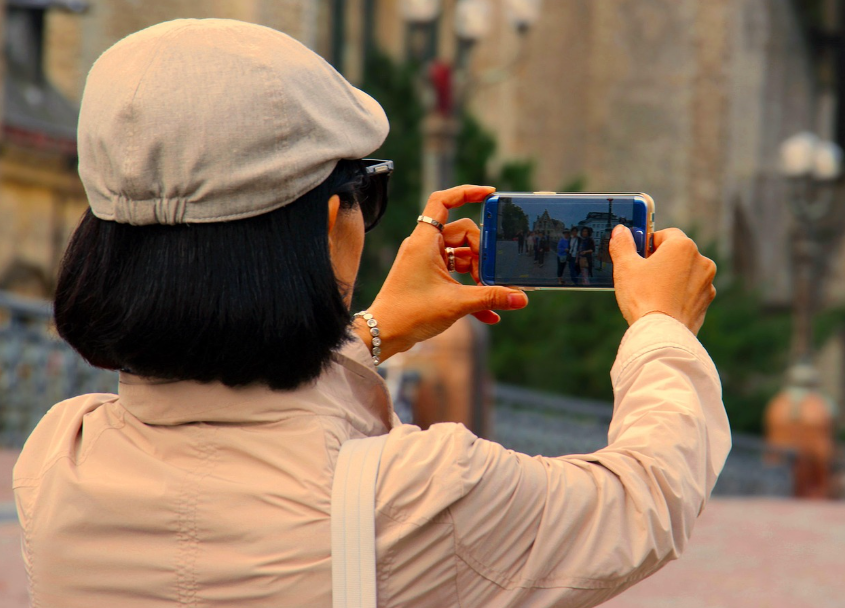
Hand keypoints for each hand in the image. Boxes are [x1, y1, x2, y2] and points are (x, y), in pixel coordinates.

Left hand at [356, 185, 528, 359]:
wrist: (384, 334)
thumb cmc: (410, 313)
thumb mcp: (456, 303)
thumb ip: (491, 298)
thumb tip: (521, 298)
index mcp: (425, 241)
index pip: (443, 201)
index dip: (467, 192)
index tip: (490, 194)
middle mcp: (425, 246)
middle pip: (463, 234)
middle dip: (482, 254)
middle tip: (489, 277)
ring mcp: (426, 261)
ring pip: (462, 256)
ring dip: (478, 274)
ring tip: (490, 295)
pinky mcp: (428, 278)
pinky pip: (455, 275)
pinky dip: (470, 289)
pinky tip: (489, 313)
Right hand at [609, 226, 715, 334]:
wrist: (661, 334)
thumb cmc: (643, 297)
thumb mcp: (625, 267)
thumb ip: (623, 244)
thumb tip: (620, 231)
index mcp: (682, 246)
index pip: (665, 234)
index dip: (648, 244)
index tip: (637, 257)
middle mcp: (701, 261)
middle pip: (677, 253)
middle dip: (661, 261)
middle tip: (642, 275)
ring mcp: (707, 283)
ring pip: (685, 273)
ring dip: (672, 277)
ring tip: (652, 293)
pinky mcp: (706, 302)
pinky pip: (691, 292)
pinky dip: (679, 295)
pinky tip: (663, 305)